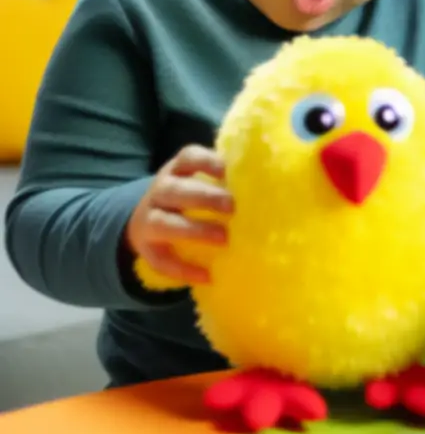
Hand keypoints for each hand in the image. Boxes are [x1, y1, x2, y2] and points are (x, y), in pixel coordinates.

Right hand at [125, 145, 233, 285]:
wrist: (147, 222)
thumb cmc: (190, 198)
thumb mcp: (201, 182)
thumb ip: (226, 182)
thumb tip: (271, 184)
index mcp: (178, 170)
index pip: (187, 157)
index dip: (206, 162)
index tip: (227, 171)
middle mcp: (160, 190)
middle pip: (176, 190)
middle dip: (204, 197)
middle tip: (232, 206)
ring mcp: (147, 219)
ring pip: (163, 223)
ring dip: (194, 230)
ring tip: (224, 238)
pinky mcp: (145, 248)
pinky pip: (160, 260)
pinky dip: (182, 269)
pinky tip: (207, 276)